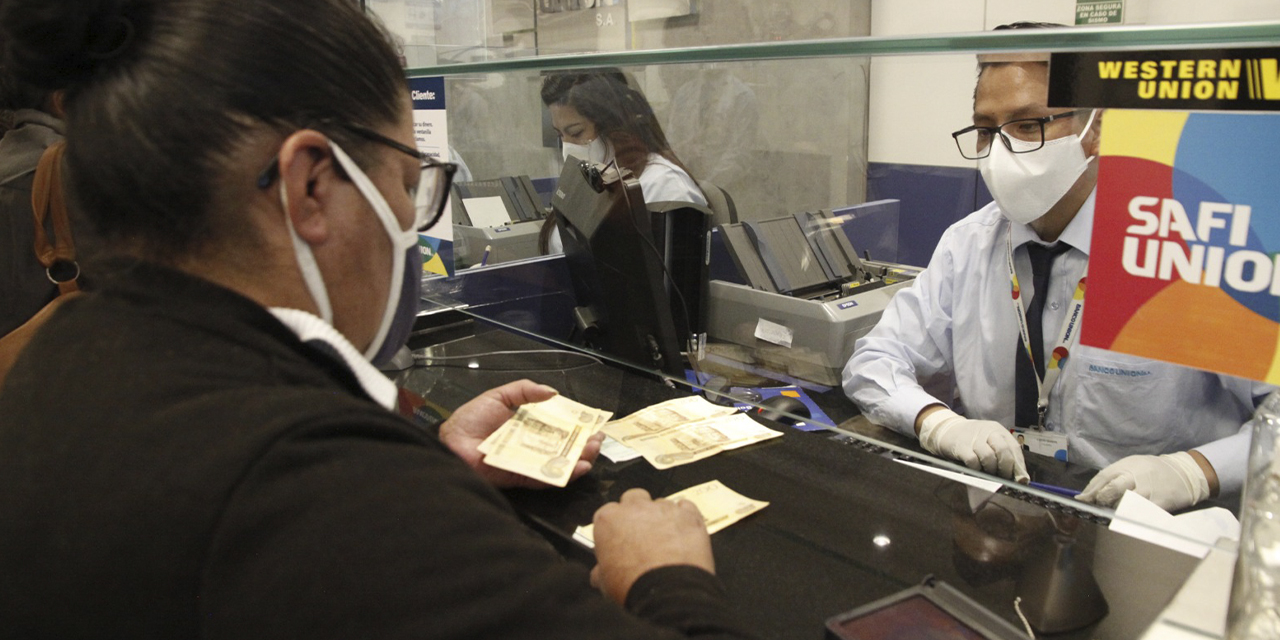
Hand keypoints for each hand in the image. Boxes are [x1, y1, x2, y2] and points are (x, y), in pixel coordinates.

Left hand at [438, 380, 602, 488]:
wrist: (451, 442)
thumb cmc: (470, 420)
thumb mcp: (499, 396)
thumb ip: (524, 390)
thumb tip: (552, 391)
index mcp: (527, 425)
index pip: (558, 426)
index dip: (576, 425)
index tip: (592, 422)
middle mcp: (530, 445)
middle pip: (564, 446)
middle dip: (583, 444)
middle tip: (597, 439)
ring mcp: (527, 462)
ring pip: (559, 463)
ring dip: (578, 459)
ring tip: (591, 453)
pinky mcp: (521, 478)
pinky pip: (544, 478)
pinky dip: (561, 475)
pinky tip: (576, 468)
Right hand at [589, 488, 714, 604]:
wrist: (668, 592)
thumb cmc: (634, 585)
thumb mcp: (605, 583)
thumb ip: (601, 572)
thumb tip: (599, 575)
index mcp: (608, 519)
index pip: (608, 513)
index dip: (614, 526)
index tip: (618, 538)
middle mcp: (635, 508)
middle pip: (634, 498)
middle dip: (637, 512)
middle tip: (642, 534)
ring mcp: (663, 509)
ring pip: (661, 503)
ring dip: (662, 517)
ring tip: (666, 541)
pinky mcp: (688, 514)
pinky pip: (686, 507)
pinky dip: (685, 517)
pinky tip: (683, 535)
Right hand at [916, 408, 1029, 481]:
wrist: (947, 429)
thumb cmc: (972, 440)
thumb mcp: (990, 443)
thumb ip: (1006, 458)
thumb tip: (1022, 479)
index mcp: (998, 430)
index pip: (1014, 448)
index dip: (1019, 466)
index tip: (1021, 480)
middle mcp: (988, 432)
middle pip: (1003, 451)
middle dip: (1006, 469)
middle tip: (1003, 477)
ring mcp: (973, 439)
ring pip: (989, 457)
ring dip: (991, 470)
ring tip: (988, 473)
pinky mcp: (961, 447)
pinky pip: (973, 461)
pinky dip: (977, 469)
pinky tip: (976, 470)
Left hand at [1077, 451, 1209, 510]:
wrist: (1185, 472)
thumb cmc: (1152, 471)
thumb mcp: (1132, 466)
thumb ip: (1113, 477)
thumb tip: (1090, 493)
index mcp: (1127, 465)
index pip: (1103, 477)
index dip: (1090, 491)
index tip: (1081, 500)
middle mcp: (1137, 476)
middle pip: (1112, 490)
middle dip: (1101, 500)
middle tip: (1097, 507)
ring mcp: (1149, 490)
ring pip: (1125, 504)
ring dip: (1116, 511)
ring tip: (1113, 514)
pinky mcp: (1161, 503)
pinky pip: (1142, 513)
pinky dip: (1132, 518)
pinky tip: (1128, 520)